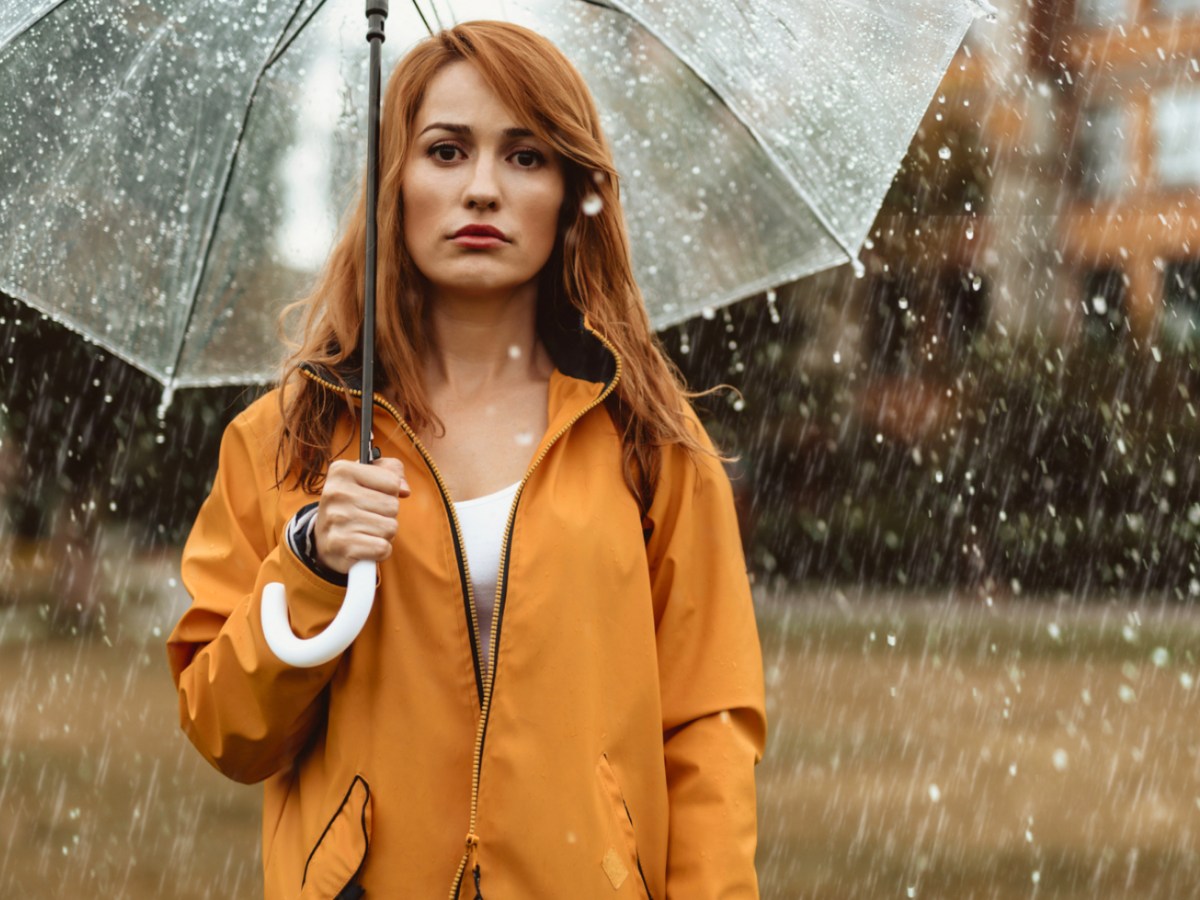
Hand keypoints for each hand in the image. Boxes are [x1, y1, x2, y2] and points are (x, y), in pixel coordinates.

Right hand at [314, 457, 409, 573]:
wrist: (323, 538)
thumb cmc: (353, 503)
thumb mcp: (368, 477)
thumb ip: (393, 471)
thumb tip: (405, 490)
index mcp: (341, 471)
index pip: (393, 483)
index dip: (389, 493)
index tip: (372, 495)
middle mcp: (336, 493)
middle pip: (392, 506)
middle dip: (387, 515)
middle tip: (368, 516)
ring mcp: (336, 519)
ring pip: (390, 528)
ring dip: (384, 533)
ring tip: (365, 530)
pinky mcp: (340, 545)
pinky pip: (382, 548)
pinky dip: (380, 550)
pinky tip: (365, 546)